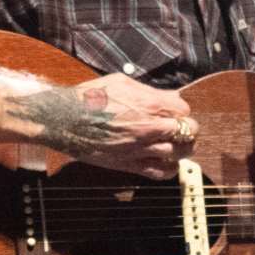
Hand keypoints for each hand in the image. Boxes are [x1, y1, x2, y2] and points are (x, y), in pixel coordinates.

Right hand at [5, 73, 194, 178]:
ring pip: (180, 153)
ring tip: (173, 144)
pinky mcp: (130, 165)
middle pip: (189, 131)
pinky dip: (169, 168)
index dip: (180, 110)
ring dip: (180, 148)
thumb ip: (150, 91)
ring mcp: (141, 148)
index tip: (173, 111)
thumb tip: (170, 96)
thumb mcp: (122, 82)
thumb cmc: (90, 97)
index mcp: (149, 104)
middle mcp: (149, 127)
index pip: (184, 109)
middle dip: (187, 128)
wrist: (64, 119)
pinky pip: (161, 172)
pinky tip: (165, 161)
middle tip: (177, 128)